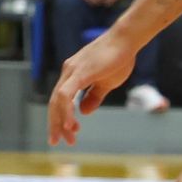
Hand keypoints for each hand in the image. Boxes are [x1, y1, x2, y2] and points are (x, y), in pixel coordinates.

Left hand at [47, 31, 137, 145]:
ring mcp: (72, 70)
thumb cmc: (119, 58)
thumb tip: (83, 112)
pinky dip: (66, 111)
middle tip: (58, 142)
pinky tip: (70, 124)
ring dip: (60, 121)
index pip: (60, 100)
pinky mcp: (80, 72)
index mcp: (73, 74)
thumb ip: (93, 97)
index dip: (61, 118)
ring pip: (58, 100)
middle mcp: (68, 71)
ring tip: (68, 137)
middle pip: (55, 102)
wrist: (126, 40)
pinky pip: (66, 95)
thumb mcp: (105, 83)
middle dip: (56, 124)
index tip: (68, 133)